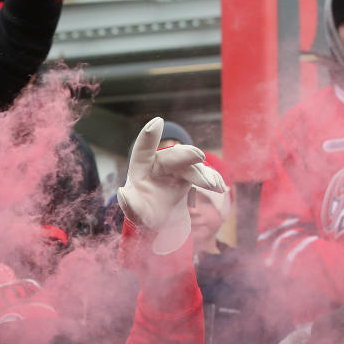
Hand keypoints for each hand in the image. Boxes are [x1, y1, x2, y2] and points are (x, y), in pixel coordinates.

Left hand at [117, 117, 225, 254]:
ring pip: (191, 165)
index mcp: (140, 169)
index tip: (158, 122)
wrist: (165, 222)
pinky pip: (202, 173)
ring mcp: (175, 167)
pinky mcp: (189, 172)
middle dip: (187, 155)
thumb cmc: (146, 215)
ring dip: (204, 174)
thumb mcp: (138, 215)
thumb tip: (122, 193)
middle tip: (199, 157)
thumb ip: (131, 206)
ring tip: (214, 186)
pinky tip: (220, 187)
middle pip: (173, 156)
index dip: (149, 136)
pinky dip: (212, 179)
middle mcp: (158, 164)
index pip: (142, 150)